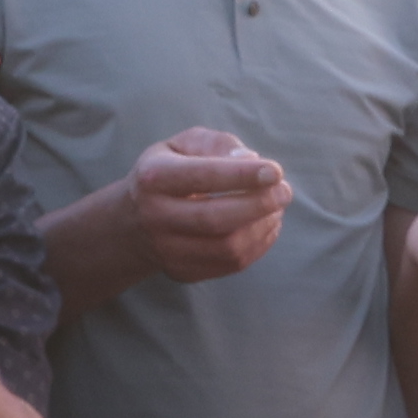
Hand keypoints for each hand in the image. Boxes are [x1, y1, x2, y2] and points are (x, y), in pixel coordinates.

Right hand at [103, 127, 294, 286]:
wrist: (132, 220)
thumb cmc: (168, 172)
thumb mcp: (184, 144)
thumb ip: (218, 145)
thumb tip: (251, 160)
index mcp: (154, 177)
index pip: (202, 176)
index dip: (243, 174)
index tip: (276, 171)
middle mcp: (155, 217)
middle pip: (216, 218)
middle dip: (259, 205)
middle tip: (285, 191)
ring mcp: (166, 250)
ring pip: (226, 248)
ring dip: (262, 228)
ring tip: (276, 209)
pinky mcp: (181, 272)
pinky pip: (230, 265)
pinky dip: (258, 246)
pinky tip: (265, 226)